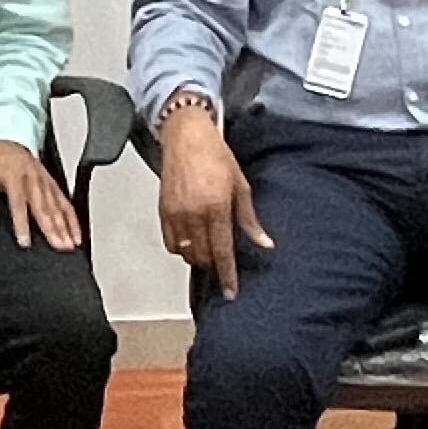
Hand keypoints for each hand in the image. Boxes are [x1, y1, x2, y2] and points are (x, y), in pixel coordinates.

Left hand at [0, 139, 81, 249]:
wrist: (10, 142)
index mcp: (13, 177)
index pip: (18, 204)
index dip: (22, 224)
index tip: (25, 242)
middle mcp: (32, 180)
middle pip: (43, 208)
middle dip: (52, 229)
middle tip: (58, 246)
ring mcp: (45, 182)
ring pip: (57, 207)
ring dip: (64, 227)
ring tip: (68, 245)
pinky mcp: (53, 184)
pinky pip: (65, 203)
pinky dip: (73, 219)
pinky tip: (76, 234)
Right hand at [155, 108, 274, 296]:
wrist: (187, 136)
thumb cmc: (216, 155)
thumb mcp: (241, 185)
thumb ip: (249, 218)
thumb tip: (264, 243)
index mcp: (216, 206)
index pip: (223, 251)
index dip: (227, 275)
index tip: (231, 292)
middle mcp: (194, 213)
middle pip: (204, 256)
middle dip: (214, 264)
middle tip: (223, 260)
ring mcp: (176, 213)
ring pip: (186, 252)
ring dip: (198, 257)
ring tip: (208, 249)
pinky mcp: (163, 211)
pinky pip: (170, 243)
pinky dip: (181, 248)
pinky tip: (191, 241)